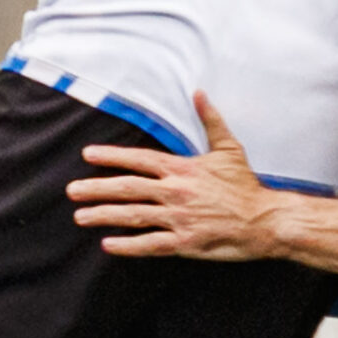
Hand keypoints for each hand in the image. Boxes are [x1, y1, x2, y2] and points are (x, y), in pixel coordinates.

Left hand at [66, 94, 278, 259]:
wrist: (264, 220)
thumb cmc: (245, 185)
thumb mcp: (229, 148)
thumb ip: (210, 120)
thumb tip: (199, 92)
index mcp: (182, 169)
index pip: (139, 159)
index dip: (111, 157)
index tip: (88, 155)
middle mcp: (175, 192)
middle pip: (127, 188)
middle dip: (96, 188)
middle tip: (72, 190)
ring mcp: (178, 218)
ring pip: (132, 215)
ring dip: (103, 215)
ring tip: (81, 215)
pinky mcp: (184, 242)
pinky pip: (149, 244)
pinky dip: (127, 245)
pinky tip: (108, 244)